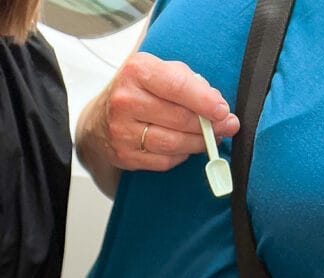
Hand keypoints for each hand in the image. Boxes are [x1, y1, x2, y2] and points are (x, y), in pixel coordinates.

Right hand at [93, 51, 238, 173]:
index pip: (178, 86)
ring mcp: (122, 131)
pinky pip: (163, 161)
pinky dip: (180, 155)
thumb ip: (187, 81)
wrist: (98, 120)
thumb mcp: (157, 71)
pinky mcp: (123, 155)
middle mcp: (125, 101)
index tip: (223, 110)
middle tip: (226, 126)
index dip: (205, 101)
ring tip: (210, 139)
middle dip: (208, 125)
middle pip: (179, 118)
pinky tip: (185, 147)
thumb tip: (216, 105)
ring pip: (173, 143)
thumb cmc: (136, 91)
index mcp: (137, 71)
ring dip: (197, 143)